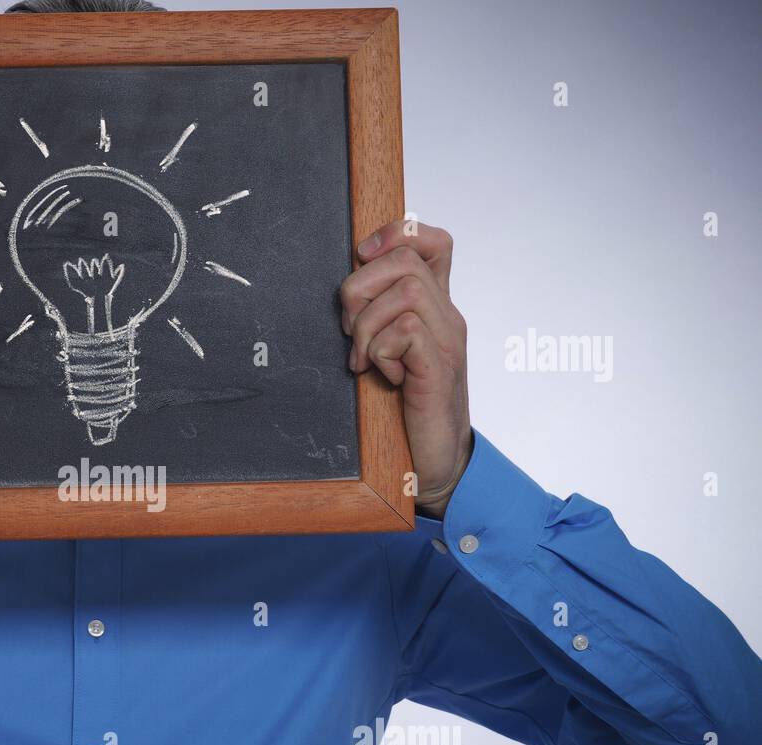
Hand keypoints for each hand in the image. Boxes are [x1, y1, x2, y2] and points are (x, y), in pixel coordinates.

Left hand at [341, 220, 472, 519]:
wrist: (436, 463)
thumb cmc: (406, 411)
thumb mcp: (387, 355)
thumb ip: (375, 321)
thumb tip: (344, 295)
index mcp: (433, 309)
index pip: (432, 242)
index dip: (395, 234)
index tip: (362, 259)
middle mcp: (447, 317)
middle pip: (404, 260)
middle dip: (360, 289)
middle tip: (351, 332)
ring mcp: (447, 340)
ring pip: (404, 292)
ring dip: (367, 326)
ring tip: (365, 360)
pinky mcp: (439, 368)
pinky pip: (404, 331)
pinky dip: (380, 353)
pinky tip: (383, 378)